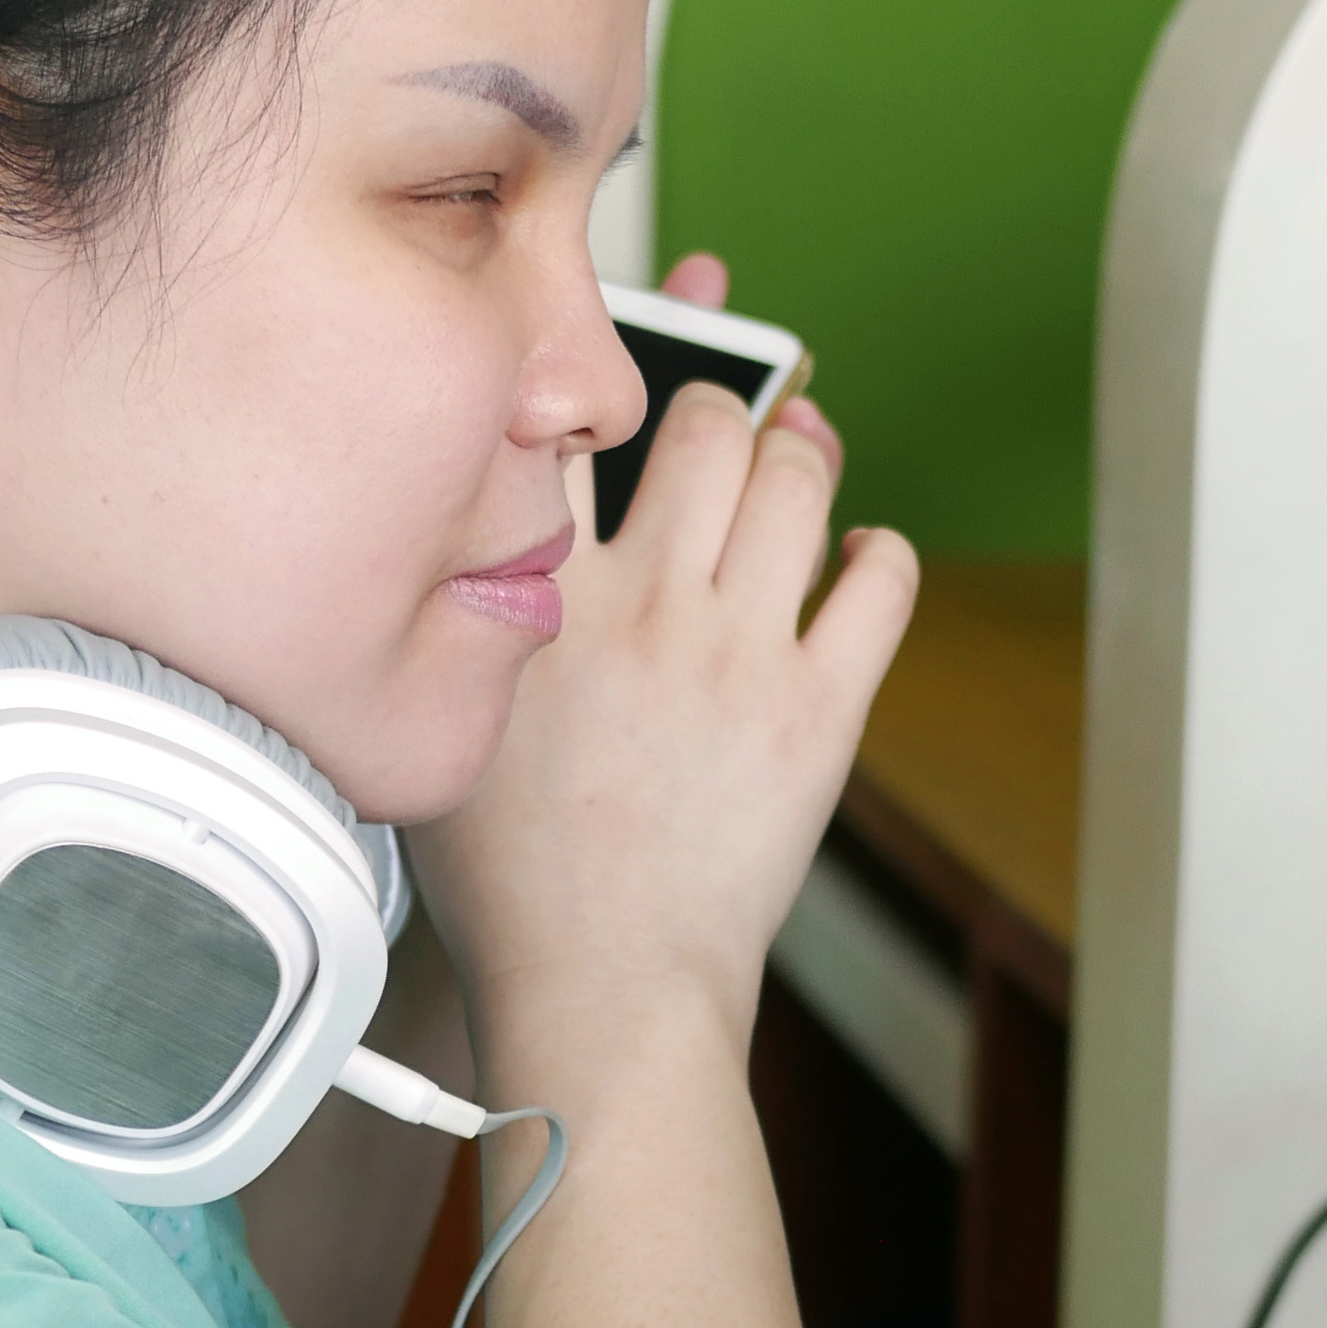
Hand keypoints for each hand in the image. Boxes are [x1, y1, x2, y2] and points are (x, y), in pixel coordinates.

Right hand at [408, 254, 916, 1037]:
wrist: (604, 988)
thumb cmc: (509, 883)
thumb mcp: (444, 728)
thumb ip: (456, 619)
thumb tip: (471, 537)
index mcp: (541, 604)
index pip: (565, 426)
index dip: (595, 364)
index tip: (620, 339)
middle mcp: (650, 608)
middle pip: (704, 427)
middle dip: (719, 403)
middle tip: (725, 413)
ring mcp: (745, 653)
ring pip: (799, 479)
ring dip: (806, 448)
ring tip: (802, 447)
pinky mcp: (825, 709)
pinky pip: (883, 583)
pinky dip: (880, 555)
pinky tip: (860, 559)